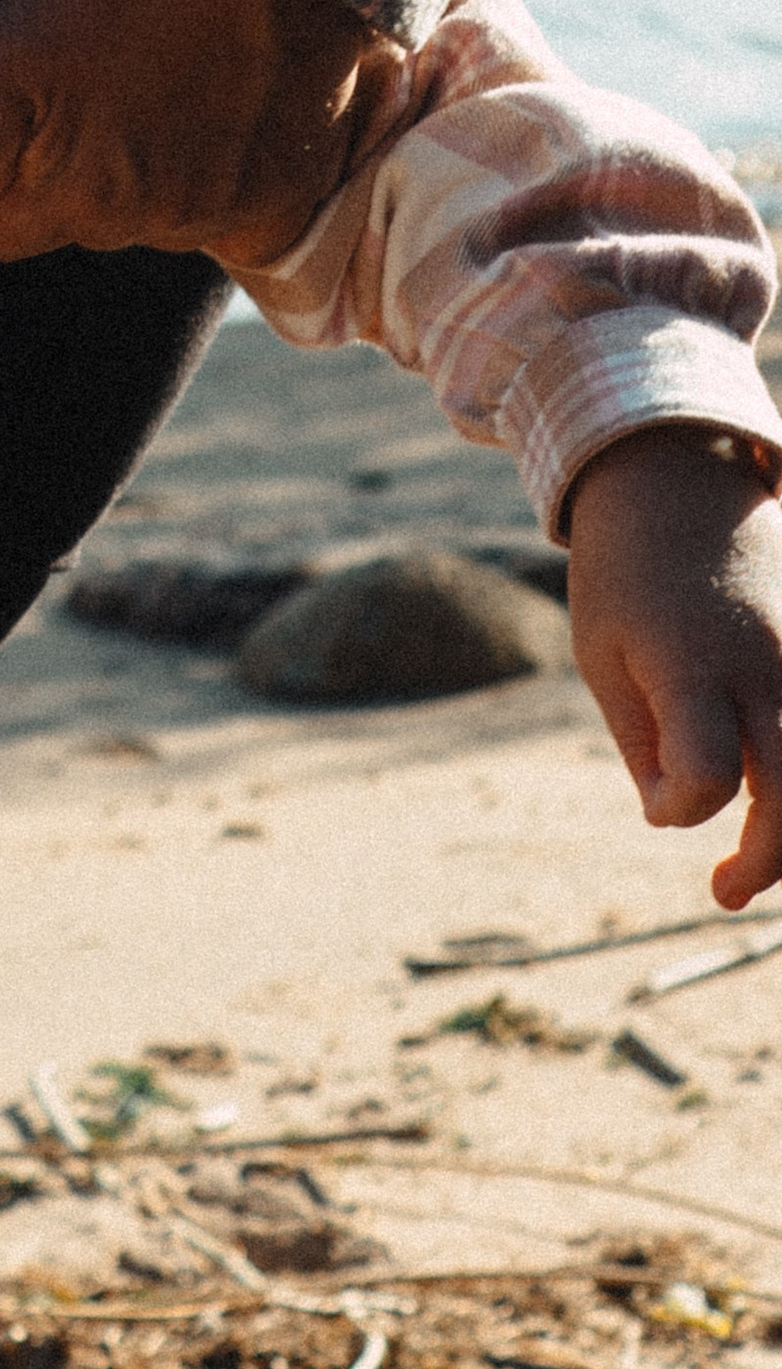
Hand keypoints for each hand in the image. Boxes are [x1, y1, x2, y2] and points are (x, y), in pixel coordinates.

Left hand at [0, 0, 396, 262]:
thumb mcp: (9, 43)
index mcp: (75, 199)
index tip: (18, 124)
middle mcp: (151, 226)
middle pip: (80, 226)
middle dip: (74, 174)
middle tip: (98, 86)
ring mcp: (224, 216)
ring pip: (156, 222)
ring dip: (152, 174)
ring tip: (165, 87)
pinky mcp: (285, 198)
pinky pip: (241, 225)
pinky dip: (229, 187)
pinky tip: (225, 123)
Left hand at [570, 429, 781, 910]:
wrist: (678, 477)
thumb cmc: (624, 575)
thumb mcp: (603, 655)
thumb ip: (644, 743)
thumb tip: (673, 818)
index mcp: (689, 665)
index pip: (704, 775)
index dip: (682, 809)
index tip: (661, 804)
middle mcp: (763, 663)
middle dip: (767, 860)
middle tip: (725, 891)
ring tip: (762, 853)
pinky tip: (775, 790)